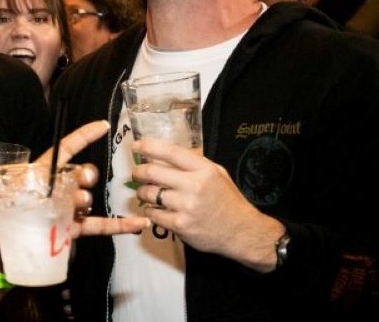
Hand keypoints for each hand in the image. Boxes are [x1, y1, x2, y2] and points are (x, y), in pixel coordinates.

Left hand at [38, 121, 152, 237]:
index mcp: (37, 176)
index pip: (63, 151)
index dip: (82, 137)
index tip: (102, 126)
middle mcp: (56, 190)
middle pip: (78, 174)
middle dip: (85, 173)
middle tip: (82, 179)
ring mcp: (66, 210)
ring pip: (86, 198)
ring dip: (85, 200)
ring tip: (76, 207)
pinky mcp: (72, 230)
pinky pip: (98, 225)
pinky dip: (118, 225)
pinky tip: (138, 222)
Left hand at [131, 139, 281, 270]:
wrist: (242, 232)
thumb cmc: (227, 200)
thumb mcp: (217, 173)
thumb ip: (195, 162)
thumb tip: (168, 152)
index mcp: (203, 170)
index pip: (170, 152)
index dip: (148, 147)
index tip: (136, 146)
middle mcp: (194, 186)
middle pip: (152, 172)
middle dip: (138, 171)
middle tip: (136, 173)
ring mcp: (186, 206)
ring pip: (149, 193)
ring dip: (141, 192)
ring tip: (144, 192)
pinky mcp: (180, 225)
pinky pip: (153, 214)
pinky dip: (149, 210)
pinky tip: (154, 209)